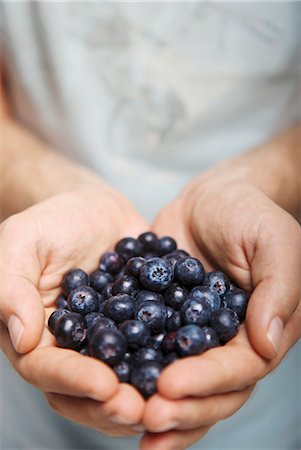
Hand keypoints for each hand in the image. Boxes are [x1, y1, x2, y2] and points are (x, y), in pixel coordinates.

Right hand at [0, 184, 147, 435]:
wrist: (92, 207)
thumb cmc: (50, 222)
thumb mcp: (21, 243)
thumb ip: (11, 287)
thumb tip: (23, 339)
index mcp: (38, 335)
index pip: (47, 369)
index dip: (74, 381)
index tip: (105, 385)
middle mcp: (74, 347)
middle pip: (87, 390)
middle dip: (113, 404)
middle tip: (142, 410)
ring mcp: (110, 339)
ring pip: (124, 378)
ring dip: (145, 393)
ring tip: (170, 397)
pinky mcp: (141, 325)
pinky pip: (155, 347)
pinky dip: (172, 359)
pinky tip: (195, 364)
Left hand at [140, 178, 300, 449]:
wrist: (212, 196)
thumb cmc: (249, 213)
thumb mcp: (273, 240)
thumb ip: (278, 288)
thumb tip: (267, 342)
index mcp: (260, 330)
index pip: (239, 369)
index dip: (207, 382)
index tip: (170, 386)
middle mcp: (227, 342)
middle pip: (209, 390)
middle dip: (179, 408)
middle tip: (145, 417)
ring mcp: (192, 334)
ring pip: (178, 381)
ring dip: (153, 404)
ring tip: (120, 415)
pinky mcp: (162, 320)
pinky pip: (146, 349)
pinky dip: (128, 368)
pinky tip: (103, 382)